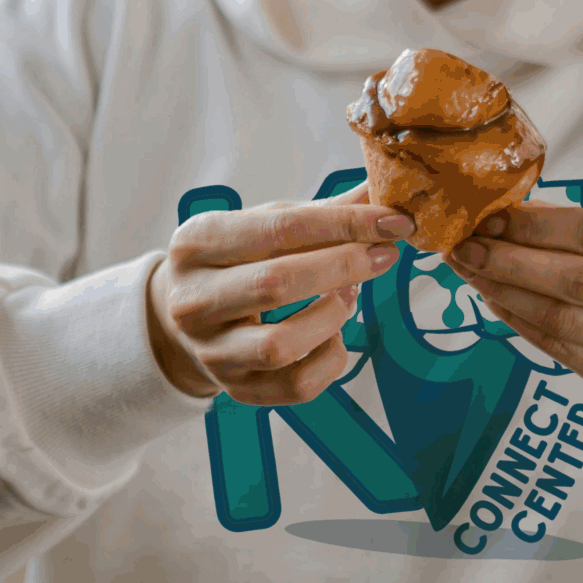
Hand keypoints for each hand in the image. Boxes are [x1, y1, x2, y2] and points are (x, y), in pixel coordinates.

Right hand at [147, 186, 412, 403]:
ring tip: (349, 296)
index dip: (344, 224)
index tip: (394, 221)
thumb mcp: (265, 226)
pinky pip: (297, 385)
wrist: (188, 318)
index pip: (279, 228)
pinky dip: (330, 358)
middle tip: (384, 255)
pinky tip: (333, 335)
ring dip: (332, 317)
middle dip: (344, 266)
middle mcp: (192, 300)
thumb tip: (384, 192)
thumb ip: (323, 213)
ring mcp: (210, 351)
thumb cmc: (238, 262)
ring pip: (281, 345)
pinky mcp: (235, 390)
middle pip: (277, 283)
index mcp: (197, 243)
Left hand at [446, 206, 582, 406]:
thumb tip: (504, 213)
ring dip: (505, 291)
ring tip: (471, 271)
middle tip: (465, 247)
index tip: (490, 219)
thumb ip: (577, 223)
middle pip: (579, 280)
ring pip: (562, 318)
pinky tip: (494, 297)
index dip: (536, 227)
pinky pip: (557, 346)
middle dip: (511, 261)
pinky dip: (517, 320)